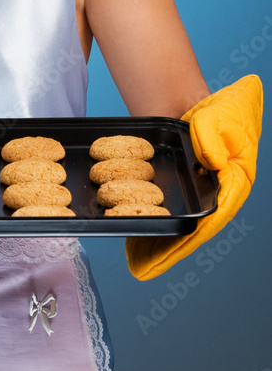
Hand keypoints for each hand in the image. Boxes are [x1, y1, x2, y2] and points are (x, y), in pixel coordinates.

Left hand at [125, 74, 262, 280]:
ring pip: (180, 222)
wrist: (210, 103)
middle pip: (192, 228)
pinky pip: (171, 208)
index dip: (188, 236)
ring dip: (159, 240)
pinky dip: (155, 220)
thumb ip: (213, 141)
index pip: (210, 217)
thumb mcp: (219, 121)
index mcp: (233, 182)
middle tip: (142, 268)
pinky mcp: (187, 185)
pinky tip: (137, 233)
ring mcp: (201, 191)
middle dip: (168, 249)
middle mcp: (218, 193)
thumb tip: (211, 164)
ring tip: (136, 260)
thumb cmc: (224, 110)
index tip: (168, 252)